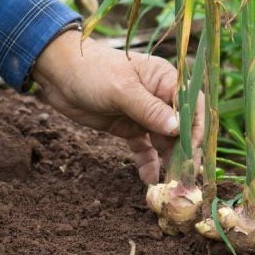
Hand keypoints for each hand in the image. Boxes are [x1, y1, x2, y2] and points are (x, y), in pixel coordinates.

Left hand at [32, 30, 203, 183]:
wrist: (59, 74)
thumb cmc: (92, 71)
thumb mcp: (121, 89)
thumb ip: (149, 110)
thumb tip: (178, 129)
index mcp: (164, 79)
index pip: (191, 105)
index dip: (195, 128)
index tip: (191, 151)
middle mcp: (159, 97)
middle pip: (181, 127)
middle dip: (183, 150)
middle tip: (183, 175)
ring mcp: (144, 114)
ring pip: (164, 141)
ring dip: (167, 160)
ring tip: (168, 183)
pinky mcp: (129, 127)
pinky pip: (144, 148)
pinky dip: (148, 162)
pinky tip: (148, 178)